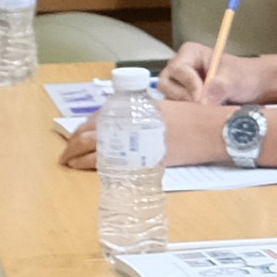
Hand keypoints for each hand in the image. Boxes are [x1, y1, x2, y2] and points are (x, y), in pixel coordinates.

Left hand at [55, 98, 233, 170]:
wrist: (212, 130)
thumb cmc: (193, 119)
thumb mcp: (162, 110)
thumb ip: (140, 117)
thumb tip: (122, 128)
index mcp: (132, 107)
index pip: (96, 118)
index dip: (81, 129)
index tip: (73, 137)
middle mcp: (129, 121)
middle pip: (90, 133)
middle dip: (73, 145)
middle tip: (65, 155)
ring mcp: (133, 140)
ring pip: (94, 149)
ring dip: (78, 157)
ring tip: (69, 163)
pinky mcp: (140, 159)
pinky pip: (108, 163)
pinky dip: (94, 166)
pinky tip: (87, 170)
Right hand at [157, 41, 265, 105]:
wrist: (254, 89)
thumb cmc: (244, 77)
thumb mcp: (234, 80)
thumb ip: (218, 88)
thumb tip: (202, 103)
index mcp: (190, 53)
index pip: (178, 69)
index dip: (188, 84)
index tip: (201, 97)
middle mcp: (180, 68)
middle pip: (166, 84)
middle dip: (183, 96)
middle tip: (202, 105)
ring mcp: (179, 85)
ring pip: (169, 99)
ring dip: (185, 107)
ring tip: (205, 111)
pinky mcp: (183, 101)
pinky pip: (176, 110)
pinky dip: (186, 115)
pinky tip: (201, 118)